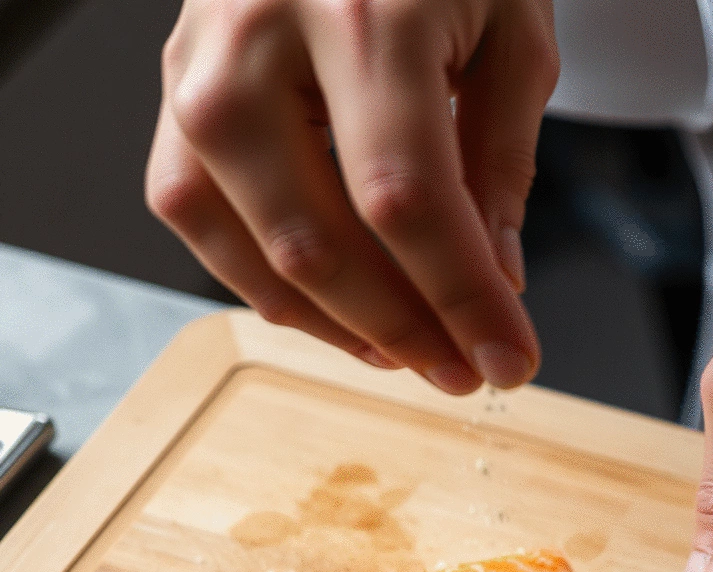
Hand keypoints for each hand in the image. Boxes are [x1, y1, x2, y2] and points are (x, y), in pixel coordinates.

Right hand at [147, 0, 557, 393]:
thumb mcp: (511, 24)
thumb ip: (501, 160)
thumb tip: (491, 284)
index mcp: (362, 9)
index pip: (407, 204)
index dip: (463, 300)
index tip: (511, 359)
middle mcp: (258, 40)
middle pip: (319, 244)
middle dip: (406, 330)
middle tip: (465, 368)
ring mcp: (199, 67)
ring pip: (250, 252)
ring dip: (337, 325)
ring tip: (406, 347)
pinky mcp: (173, 89)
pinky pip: (202, 221)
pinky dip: (269, 282)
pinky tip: (337, 304)